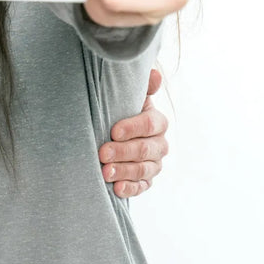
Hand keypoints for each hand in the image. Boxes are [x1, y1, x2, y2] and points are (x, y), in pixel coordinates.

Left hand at [99, 68, 168, 197]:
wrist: (115, 131)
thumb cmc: (121, 109)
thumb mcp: (129, 96)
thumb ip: (142, 86)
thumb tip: (155, 74)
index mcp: (158, 121)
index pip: (149, 125)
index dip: (132, 128)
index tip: (113, 131)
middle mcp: (160, 144)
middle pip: (145, 149)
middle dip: (123, 152)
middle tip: (102, 153)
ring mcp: (155, 164)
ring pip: (143, 170)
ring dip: (123, 171)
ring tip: (105, 172)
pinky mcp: (147, 180)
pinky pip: (142, 187)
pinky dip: (130, 188)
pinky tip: (117, 189)